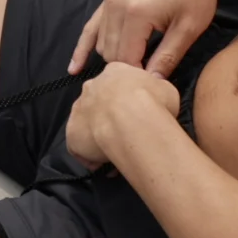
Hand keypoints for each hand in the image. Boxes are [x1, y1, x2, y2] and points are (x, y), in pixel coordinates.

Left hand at [64, 60, 180, 169]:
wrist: (131, 119)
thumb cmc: (153, 101)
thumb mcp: (166, 89)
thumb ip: (156, 90)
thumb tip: (156, 95)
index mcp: (114, 72)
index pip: (118, 84)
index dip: (128, 100)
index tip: (138, 114)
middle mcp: (92, 87)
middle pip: (100, 102)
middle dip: (111, 117)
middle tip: (127, 133)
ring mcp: (78, 109)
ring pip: (87, 124)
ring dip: (99, 136)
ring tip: (117, 152)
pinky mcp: (71, 132)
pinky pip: (80, 147)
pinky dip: (91, 157)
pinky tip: (106, 165)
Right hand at [69, 0, 224, 78]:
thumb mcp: (189, 28)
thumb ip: (168, 57)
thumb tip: (153, 84)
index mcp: (136, 14)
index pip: (126, 60)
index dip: (139, 77)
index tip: (154, 85)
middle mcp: (116, 7)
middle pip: (111, 53)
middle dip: (126, 70)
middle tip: (146, 79)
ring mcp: (109, 1)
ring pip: (102, 44)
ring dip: (114, 59)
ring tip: (130, 72)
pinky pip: (91, 27)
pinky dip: (83, 47)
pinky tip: (74, 67)